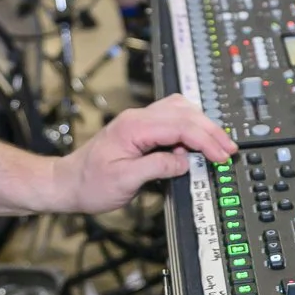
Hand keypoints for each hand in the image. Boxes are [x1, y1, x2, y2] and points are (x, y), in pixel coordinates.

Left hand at [60, 95, 237, 212]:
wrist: (66, 183)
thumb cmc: (88, 184)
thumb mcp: (124, 181)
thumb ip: (157, 167)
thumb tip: (184, 161)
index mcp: (134, 127)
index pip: (181, 126)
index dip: (205, 140)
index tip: (221, 155)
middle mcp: (138, 118)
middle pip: (185, 113)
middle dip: (211, 130)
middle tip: (228, 150)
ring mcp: (139, 121)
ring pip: (181, 110)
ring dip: (202, 125)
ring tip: (216, 145)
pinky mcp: (140, 129)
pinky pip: (172, 118)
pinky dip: (190, 127)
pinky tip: (195, 142)